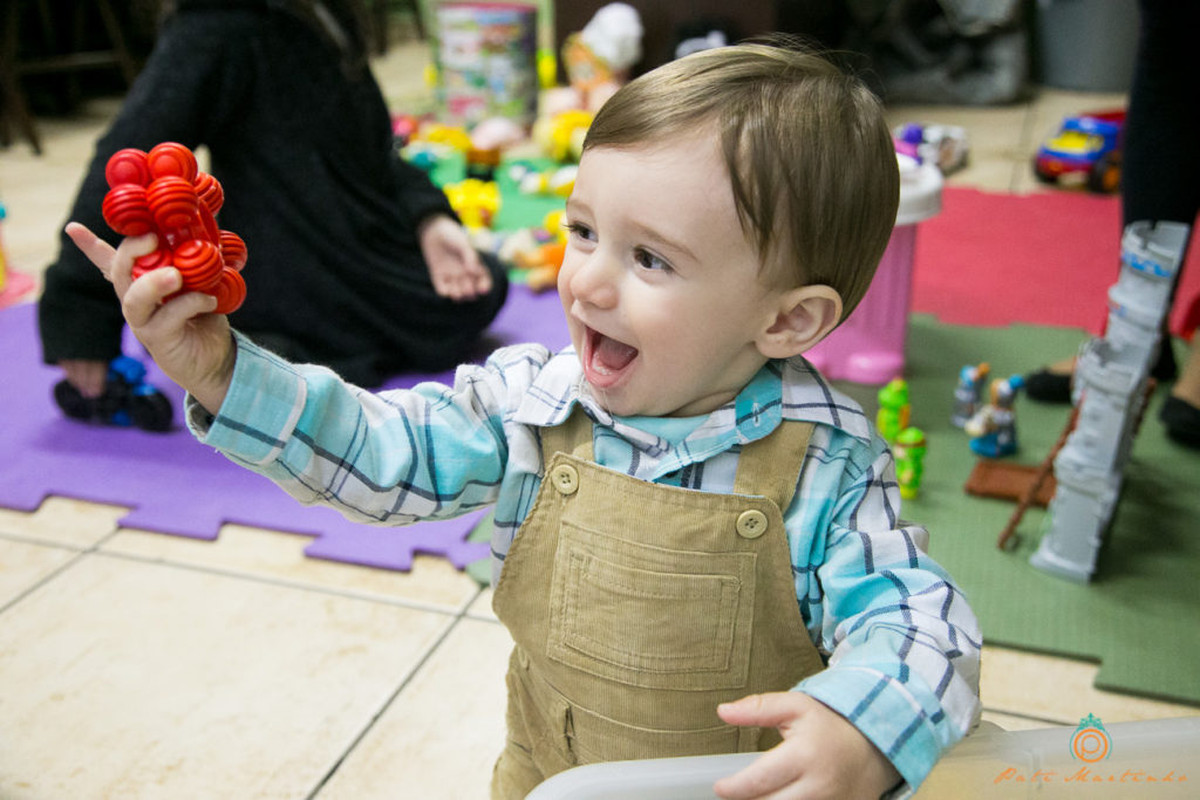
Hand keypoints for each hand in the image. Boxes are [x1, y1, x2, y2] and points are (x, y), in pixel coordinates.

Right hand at [66, 222, 235, 414]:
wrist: (217, 360)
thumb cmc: (205, 318)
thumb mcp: (200, 285)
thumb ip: (194, 266)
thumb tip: (205, 239)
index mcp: (141, 284)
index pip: (110, 262)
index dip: (91, 246)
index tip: (73, 228)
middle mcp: (136, 301)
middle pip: (120, 272)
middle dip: (131, 251)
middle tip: (153, 239)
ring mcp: (143, 322)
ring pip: (134, 299)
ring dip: (152, 283)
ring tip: (175, 274)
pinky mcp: (158, 340)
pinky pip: (167, 317)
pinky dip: (190, 303)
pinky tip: (208, 300)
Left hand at [418, 214, 491, 300]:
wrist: (432, 230)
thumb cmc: (451, 234)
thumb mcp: (463, 243)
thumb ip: (470, 257)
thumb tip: (474, 271)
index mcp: (474, 265)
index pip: (483, 280)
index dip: (484, 287)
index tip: (482, 289)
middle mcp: (464, 272)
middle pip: (471, 290)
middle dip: (470, 291)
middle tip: (465, 284)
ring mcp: (451, 275)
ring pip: (458, 293)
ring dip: (458, 295)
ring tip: (455, 290)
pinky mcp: (438, 276)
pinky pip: (442, 290)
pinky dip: (445, 292)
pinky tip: (446, 289)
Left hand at [714, 692, 901, 799]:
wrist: (873, 748)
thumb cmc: (830, 726)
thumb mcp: (796, 707)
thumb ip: (759, 708)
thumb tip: (723, 711)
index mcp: (804, 756)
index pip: (759, 781)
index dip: (734, 788)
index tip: (721, 787)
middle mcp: (818, 787)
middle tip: (737, 793)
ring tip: (757, 795)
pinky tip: (778, 797)